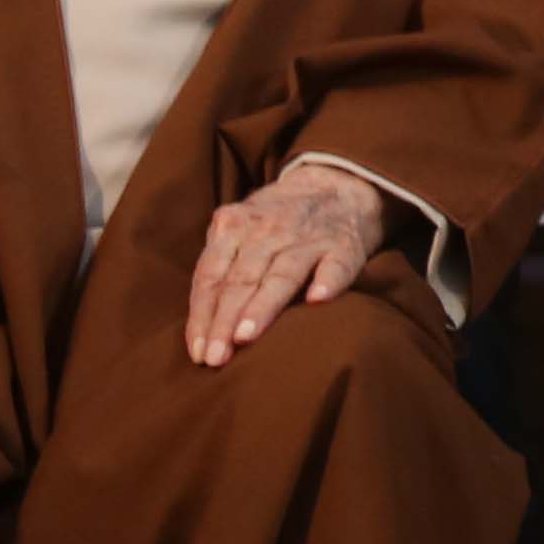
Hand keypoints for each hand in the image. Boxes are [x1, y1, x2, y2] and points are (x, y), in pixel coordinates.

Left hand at [190, 160, 389, 366]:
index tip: (198, 352)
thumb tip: (199, 327)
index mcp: (234, 225)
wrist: (335, 184)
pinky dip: (327, 281)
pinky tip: (318, 300)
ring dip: (262, 305)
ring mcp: (308, 237)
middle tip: (216, 358)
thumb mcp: (239, 230)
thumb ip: (219, 267)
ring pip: (281, 274)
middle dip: (224, 319)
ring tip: (246, 336)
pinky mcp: (345, 246)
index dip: (202, 314)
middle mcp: (268, 229)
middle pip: (241, 278)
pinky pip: (335, 264)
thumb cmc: (275, 222)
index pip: (211, 275)